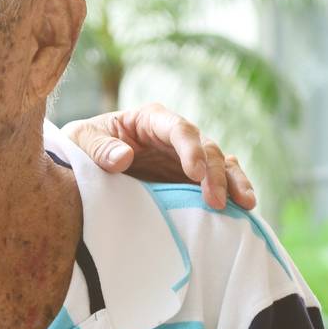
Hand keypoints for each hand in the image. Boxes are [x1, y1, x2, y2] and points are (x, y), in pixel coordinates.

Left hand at [63, 103, 255, 210]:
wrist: (82, 162)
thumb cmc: (80, 145)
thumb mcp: (80, 141)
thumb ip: (99, 148)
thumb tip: (123, 157)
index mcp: (150, 119)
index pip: (179, 129)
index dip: (190, 150)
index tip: (195, 175)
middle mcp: (174, 135)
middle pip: (206, 148)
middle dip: (214, 174)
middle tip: (216, 202)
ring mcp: (186, 156)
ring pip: (221, 163)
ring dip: (234, 182)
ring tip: (247, 205)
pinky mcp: (190, 177)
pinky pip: (218, 181)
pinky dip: (232, 191)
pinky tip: (243, 209)